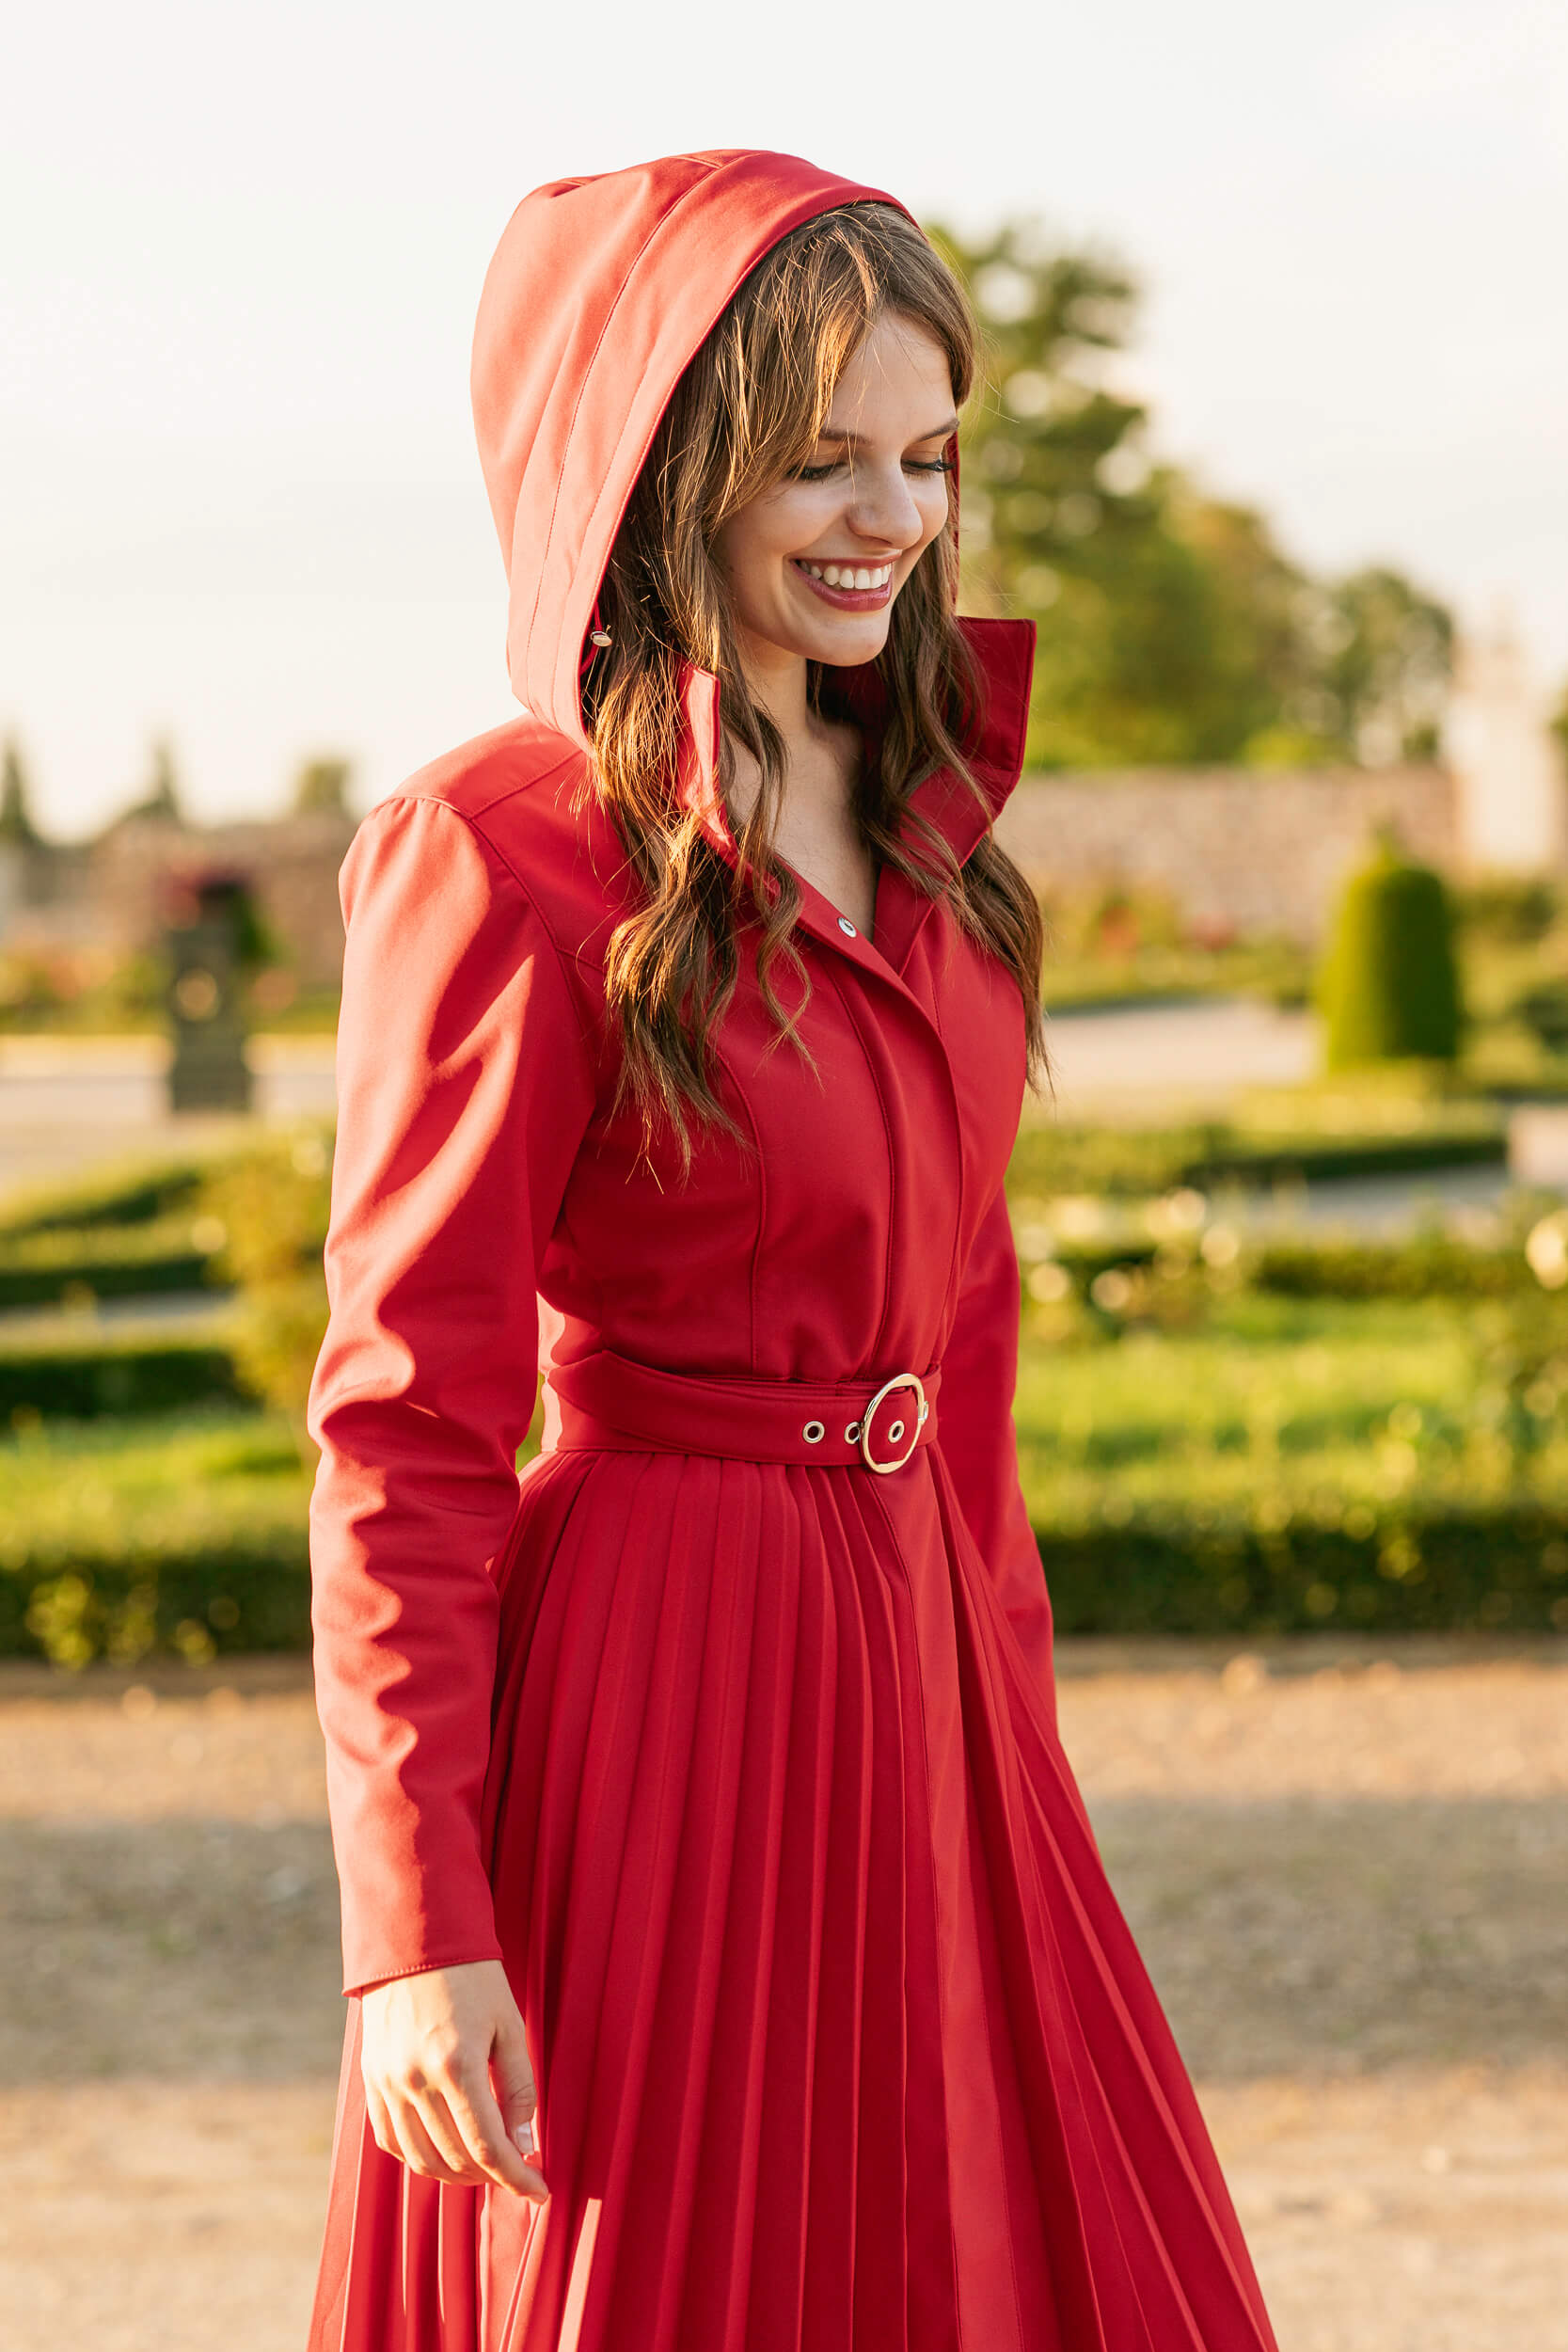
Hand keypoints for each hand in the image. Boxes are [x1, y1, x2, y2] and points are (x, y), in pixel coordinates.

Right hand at [359, 1958, 548, 2199]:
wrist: (415, 1940)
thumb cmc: (472, 1978)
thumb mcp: (509, 2025)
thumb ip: (519, 2088)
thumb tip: (525, 2145)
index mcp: (457, 2065)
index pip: (488, 2147)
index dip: (517, 2178)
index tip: (541, 2192)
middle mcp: (416, 2080)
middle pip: (456, 2158)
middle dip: (491, 2176)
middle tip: (517, 2172)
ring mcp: (387, 2083)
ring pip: (421, 2159)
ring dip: (457, 2175)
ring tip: (484, 2168)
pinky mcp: (371, 2082)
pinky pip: (391, 2140)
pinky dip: (419, 2158)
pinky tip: (444, 2152)